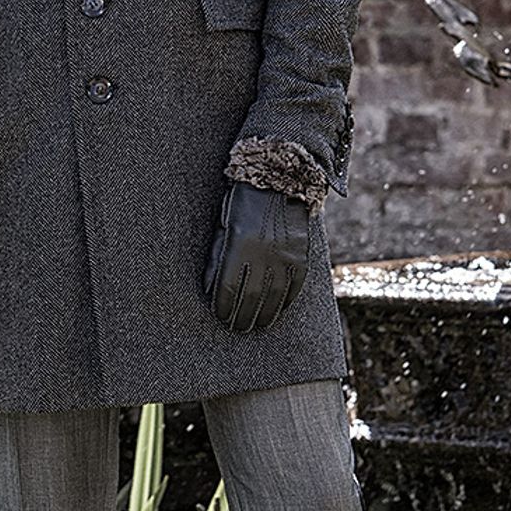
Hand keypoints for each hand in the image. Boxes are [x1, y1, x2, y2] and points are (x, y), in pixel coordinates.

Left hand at [203, 180, 309, 332]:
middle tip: (238, 329)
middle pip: (251, 297)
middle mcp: (263, 253)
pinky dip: (285, 302)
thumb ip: (217, 258)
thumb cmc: (242, 203)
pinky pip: (294, 286)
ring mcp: (284, 254)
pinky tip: (278, 311)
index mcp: (239, 245)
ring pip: (274, 297)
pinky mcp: (300, 254)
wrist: (278, 180)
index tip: (222, 318)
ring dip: (265, 316)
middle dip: (243, 317)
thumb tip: (210, 290)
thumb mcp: (224, 227)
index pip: (229, 288)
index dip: (225, 307)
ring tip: (257, 326)